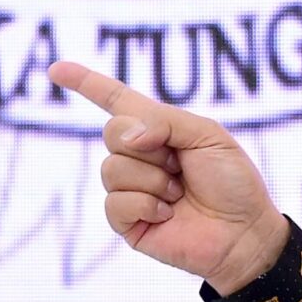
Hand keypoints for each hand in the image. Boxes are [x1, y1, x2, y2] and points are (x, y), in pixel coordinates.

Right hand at [48, 61, 288, 292]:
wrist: (245, 233)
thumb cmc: (233, 183)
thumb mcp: (207, 135)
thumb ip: (165, 122)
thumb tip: (128, 136)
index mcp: (158, 130)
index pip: (115, 101)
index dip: (86, 83)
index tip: (56, 69)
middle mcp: (139, 157)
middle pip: (112, 132)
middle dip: (148, 145)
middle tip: (179, 165)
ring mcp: (130, 190)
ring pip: (112, 169)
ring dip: (153, 180)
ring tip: (179, 193)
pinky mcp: (127, 222)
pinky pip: (115, 203)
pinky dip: (146, 205)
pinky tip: (168, 214)